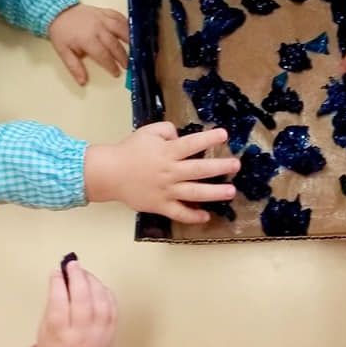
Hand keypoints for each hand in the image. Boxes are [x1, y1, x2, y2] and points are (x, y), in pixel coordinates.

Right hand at [35, 259, 116, 346]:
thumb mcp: (44, 331)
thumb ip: (53, 306)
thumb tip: (62, 279)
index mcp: (60, 336)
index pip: (59, 305)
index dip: (58, 285)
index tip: (56, 272)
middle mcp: (82, 334)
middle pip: (82, 300)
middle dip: (77, 278)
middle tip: (72, 264)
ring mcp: (100, 332)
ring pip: (100, 301)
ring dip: (92, 281)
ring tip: (83, 272)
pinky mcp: (112, 330)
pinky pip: (112, 305)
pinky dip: (104, 291)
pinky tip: (96, 284)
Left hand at [48, 5, 128, 85]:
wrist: (57, 11)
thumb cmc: (61, 33)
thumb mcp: (63, 52)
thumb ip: (74, 67)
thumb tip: (83, 82)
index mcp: (87, 39)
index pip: (103, 55)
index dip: (111, 65)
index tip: (117, 73)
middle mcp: (97, 28)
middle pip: (114, 44)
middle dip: (122, 56)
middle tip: (128, 65)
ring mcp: (102, 18)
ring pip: (120, 28)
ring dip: (129, 38)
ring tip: (137, 48)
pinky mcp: (104, 11)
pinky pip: (118, 16)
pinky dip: (126, 23)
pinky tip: (131, 30)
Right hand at [84, 123, 239, 223]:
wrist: (109, 173)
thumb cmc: (130, 150)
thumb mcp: (148, 131)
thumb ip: (167, 130)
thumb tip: (180, 135)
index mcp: (167, 152)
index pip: (192, 143)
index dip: (209, 139)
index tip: (224, 134)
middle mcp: (170, 171)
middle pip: (199, 170)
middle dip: (220, 167)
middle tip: (236, 165)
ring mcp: (166, 191)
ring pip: (194, 193)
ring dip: (214, 193)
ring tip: (230, 191)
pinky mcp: (160, 206)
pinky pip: (179, 213)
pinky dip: (193, 216)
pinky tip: (206, 216)